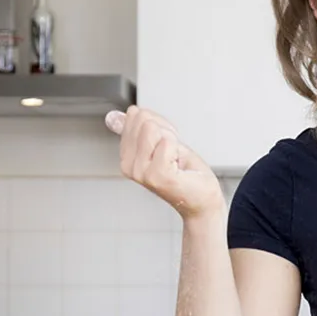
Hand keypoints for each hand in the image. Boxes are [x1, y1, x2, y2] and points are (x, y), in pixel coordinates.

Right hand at [105, 107, 223, 220]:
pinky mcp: (156, 175)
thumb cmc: (185, 174)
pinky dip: (178, 150)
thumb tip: (114, 116)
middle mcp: (129, 166)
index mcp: (126, 157)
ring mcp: (141, 172)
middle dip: (166, 130)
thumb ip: (137, 129)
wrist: (202, 199)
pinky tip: (178, 166)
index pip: (136, 116)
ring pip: (152, 129)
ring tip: (176, 159)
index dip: (160, 123)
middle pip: (144, 120)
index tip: (167, 143)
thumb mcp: (160, 143)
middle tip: (173, 153)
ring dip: (172, 140)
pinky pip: (167, 142)